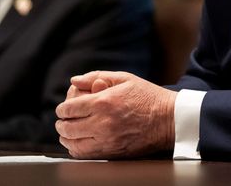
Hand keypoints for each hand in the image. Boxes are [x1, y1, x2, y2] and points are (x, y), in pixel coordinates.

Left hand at [55, 71, 176, 158]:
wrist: (169, 119)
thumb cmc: (148, 96)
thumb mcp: (124, 78)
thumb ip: (97, 76)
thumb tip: (75, 81)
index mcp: (104, 102)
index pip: (69, 109)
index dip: (62, 109)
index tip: (63, 109)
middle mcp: (102, 123)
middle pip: (68, 128)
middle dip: (62, 124)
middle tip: (63, 121)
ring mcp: (107, 140)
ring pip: (74, 144)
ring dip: (66, 138)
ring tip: (67, 134)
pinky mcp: (112, 153)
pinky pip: (86, 155)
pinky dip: (77, 150)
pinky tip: (79, 143)